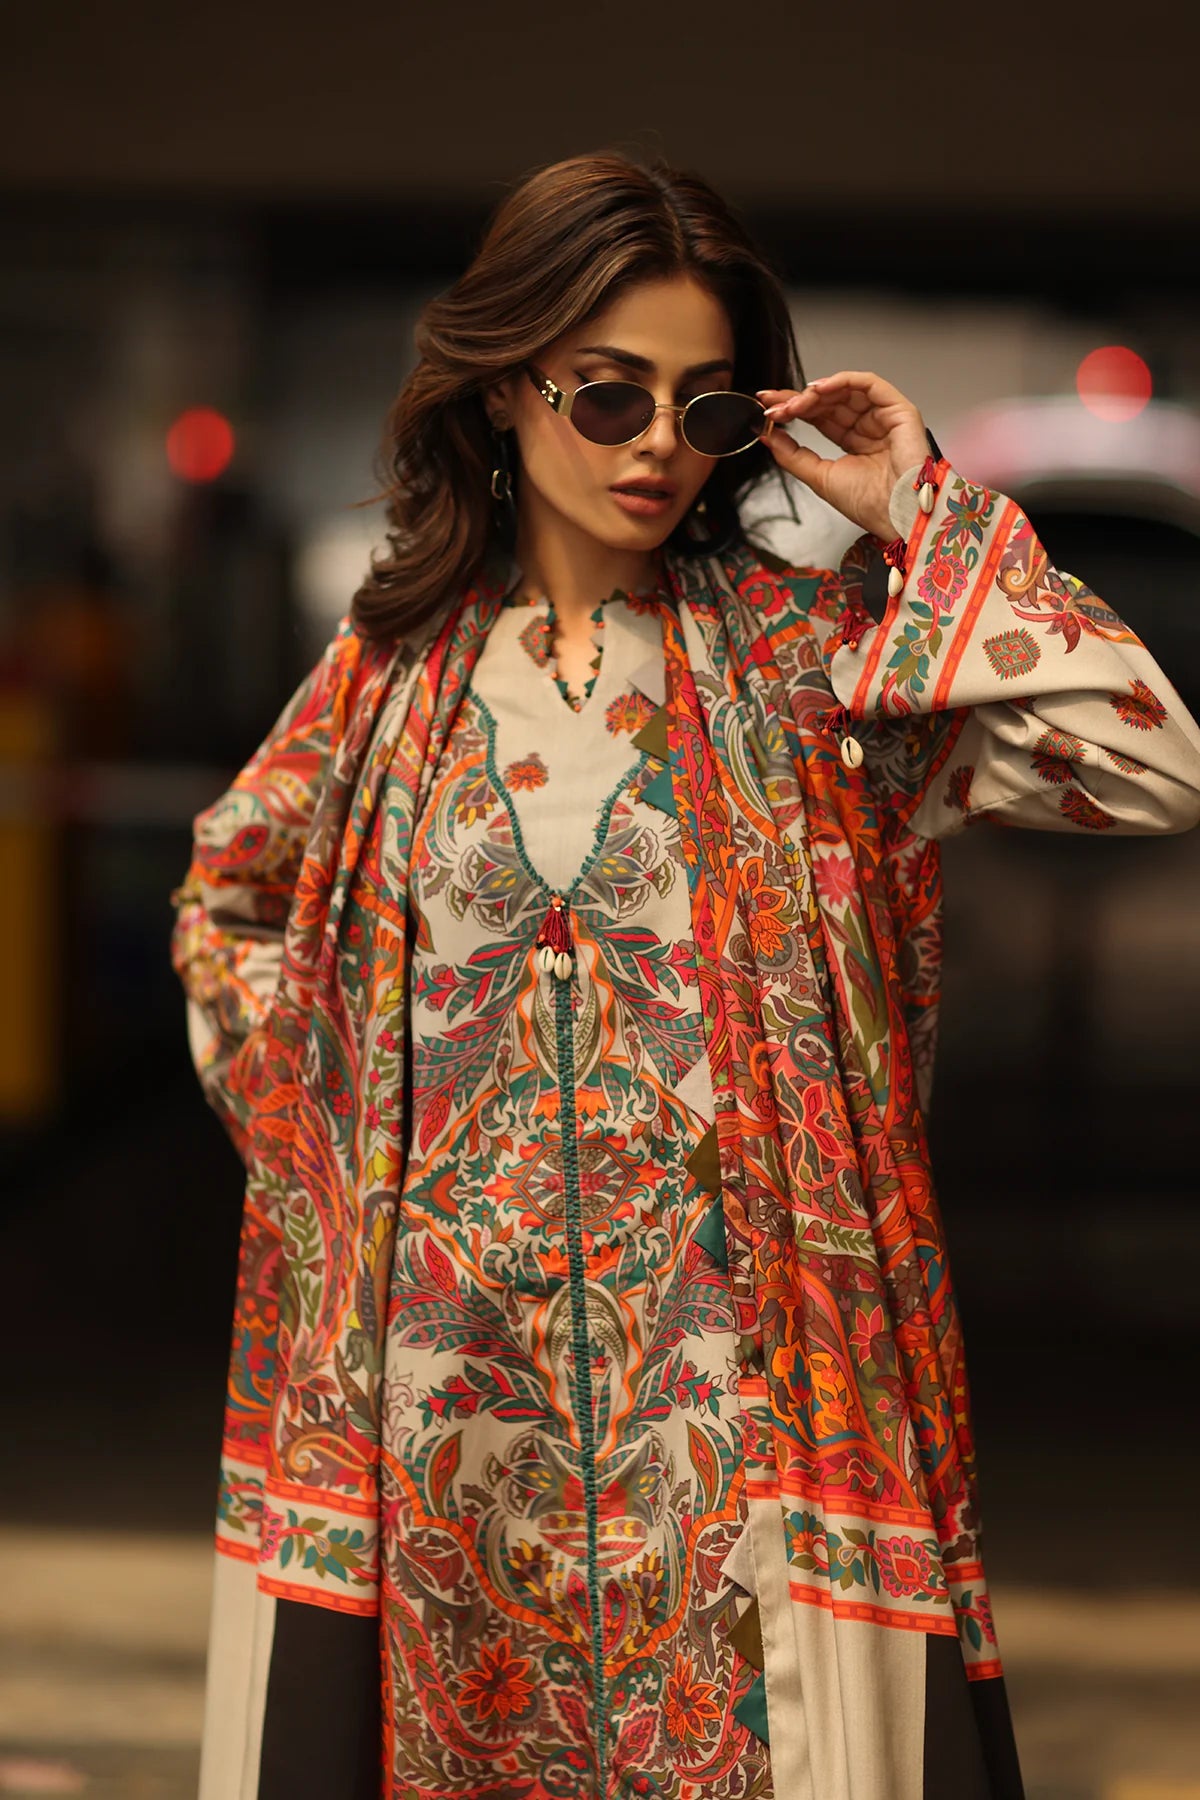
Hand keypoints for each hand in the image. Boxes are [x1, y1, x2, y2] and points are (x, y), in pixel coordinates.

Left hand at [756, 370, 929, 540]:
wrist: (896, 515)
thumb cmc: (870, 504)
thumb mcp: (819, 477)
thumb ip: (792, 455)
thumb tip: (769, 435)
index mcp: (854, 441)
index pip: (820, 416)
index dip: (794, 410)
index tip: (769, 409)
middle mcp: (869, 425)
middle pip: (829, 401)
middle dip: (798, 400)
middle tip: (774, 406)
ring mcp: (884, 415)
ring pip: (845, 390)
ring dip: (815, 393)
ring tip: (793, 404)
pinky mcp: (898, 409)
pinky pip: (869, 384)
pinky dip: (842, 381)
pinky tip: (819, 389)